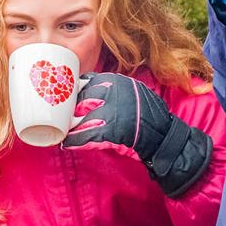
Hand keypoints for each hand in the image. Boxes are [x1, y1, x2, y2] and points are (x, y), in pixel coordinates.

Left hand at [63, 72, 212, 197]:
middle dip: (70, 110)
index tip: (67, 98)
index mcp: (116, 82)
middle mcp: (111, 93)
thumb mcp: (133, 91)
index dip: (76, 92)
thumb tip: (88, 86)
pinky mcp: (110, 131)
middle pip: (80, 100)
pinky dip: (74, 142)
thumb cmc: (149, 115)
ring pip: (80, 119)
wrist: (163, 137)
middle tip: (61, 117)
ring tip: (62, 131)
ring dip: (70, 127)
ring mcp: (110, 112)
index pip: (87, 82)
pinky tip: (67, 144)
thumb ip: (114, 88)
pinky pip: (85, 137)